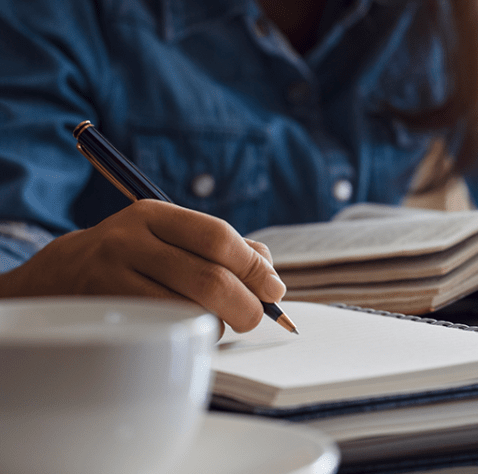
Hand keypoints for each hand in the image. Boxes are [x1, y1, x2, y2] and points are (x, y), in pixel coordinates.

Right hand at [0, 200, 284, 332]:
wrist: (62, 275)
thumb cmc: (137, 257)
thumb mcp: (171, 236)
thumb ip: (223, 248)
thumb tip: (270, 276)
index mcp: (155, 215)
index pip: (219, 238)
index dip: (255, 267)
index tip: (274, 288)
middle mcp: (131, 241)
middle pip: (209, 279)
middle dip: (247, 304)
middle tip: (257, 316)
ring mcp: (113, 277)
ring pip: (190, 310)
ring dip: (219, 322)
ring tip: (221, 320)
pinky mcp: (106, 312)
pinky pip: (166, 330)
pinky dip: (192, 333)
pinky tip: (193, 328)